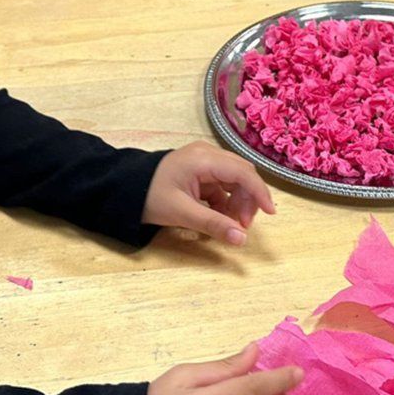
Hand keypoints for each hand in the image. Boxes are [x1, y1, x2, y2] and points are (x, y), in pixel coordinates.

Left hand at [142, 142, 275, 245]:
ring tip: (230, 224)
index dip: (259, 192)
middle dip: (248, 200)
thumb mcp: (182, 213)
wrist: (123, 189)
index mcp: (204, 159)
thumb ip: (213, 224)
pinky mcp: (200, 172)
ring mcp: (204, 162)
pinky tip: (219, 217)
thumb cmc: (149, 197)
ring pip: (234, 180)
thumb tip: (241, 239)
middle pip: (242, 174)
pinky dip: (225, 201)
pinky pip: (222, 185)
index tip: (270, 213)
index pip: (243, 172)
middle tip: (242, 225)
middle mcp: (208, 155)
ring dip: (237, 202)